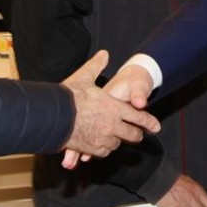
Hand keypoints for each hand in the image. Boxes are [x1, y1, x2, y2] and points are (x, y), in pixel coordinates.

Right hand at [58, 50, 159, 166]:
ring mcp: (103, 139)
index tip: (156, 127)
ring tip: (117, 136)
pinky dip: (105, 148)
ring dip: (119, 139)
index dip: (148, 122)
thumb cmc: (68, 98)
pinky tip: (102, 143)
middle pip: (132, 135)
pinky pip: (104, 151)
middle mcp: (112, 125)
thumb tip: (104, 54)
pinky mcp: (92, 149)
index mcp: (114, 108)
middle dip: (137, 134)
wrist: (51, 118)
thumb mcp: (83, 77)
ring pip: (118, 143)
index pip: (138, 117)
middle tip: (139, 134)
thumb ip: (96, 66)